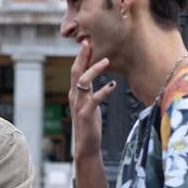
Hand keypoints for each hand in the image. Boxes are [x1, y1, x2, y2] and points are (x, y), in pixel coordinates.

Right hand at [68, 41, 116, 159]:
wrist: (86, 145)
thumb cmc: (90, 124)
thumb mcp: (89, 104)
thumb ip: (90, 91)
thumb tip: (98, 80)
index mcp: (75, 93)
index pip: (75, 71)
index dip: (80, 56)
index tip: (86, 42)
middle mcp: (74, 96)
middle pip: (76, 72)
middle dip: (82, 56)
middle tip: (88, 42)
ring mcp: (79, 105)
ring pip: (83, 81)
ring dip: (94, 70)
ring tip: (106, 61)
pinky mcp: (86, 114)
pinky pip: (94, 98)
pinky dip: (104, 90)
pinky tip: (112, 85)